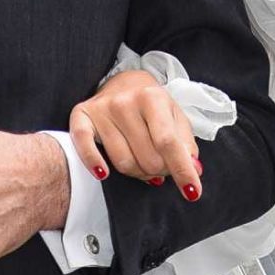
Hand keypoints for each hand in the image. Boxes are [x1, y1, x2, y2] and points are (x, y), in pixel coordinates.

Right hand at [69, 70, 202, 202]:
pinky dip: (95, 163)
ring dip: (138, 172)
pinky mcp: (81, 117)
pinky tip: (104, 172)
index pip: (168, 143)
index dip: (182, 170)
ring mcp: (102, 110)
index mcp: (152, 98)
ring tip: (142, 161)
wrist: (124, 82)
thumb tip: (193, 170)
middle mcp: (125, 102)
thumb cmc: (153, 106)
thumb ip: (186, 144)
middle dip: (160, 170)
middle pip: (148, 159)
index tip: (192, 192)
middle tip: (162, 164)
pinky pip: (85, 147)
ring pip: (124, 164)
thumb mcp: (176, 118)